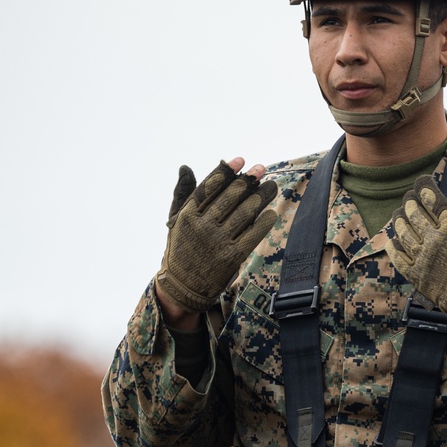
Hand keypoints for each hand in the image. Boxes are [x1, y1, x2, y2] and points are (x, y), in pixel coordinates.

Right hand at [156, 157, 277, 312]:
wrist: (183, 286)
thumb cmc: (181, 248)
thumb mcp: (175, 220)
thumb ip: (183, 194)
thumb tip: (186, 168)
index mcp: (188, 215)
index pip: (210, 187)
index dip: (226, 171)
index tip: (240, 160)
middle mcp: (202, 227)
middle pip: (230, 197)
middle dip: (248, 180)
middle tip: (261, 168)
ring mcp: (218, 242)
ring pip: (244, 213)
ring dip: (261, 197)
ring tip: (271, 186)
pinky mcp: (231, 257)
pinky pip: (252, 235)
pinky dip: (263, 223)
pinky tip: (271, 213)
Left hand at [389, 176, 446, 326]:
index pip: (432, 200)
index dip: (424, 188)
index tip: (421, 183)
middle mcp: (434, 239)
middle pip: (414, 214)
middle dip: (410, 202)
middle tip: (408, 198)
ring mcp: (423, 258)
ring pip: (403, 233)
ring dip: (399, 221)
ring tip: (398, 215)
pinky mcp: (417, 275)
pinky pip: (399, 258)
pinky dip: (393, 247)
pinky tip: (392, 241)